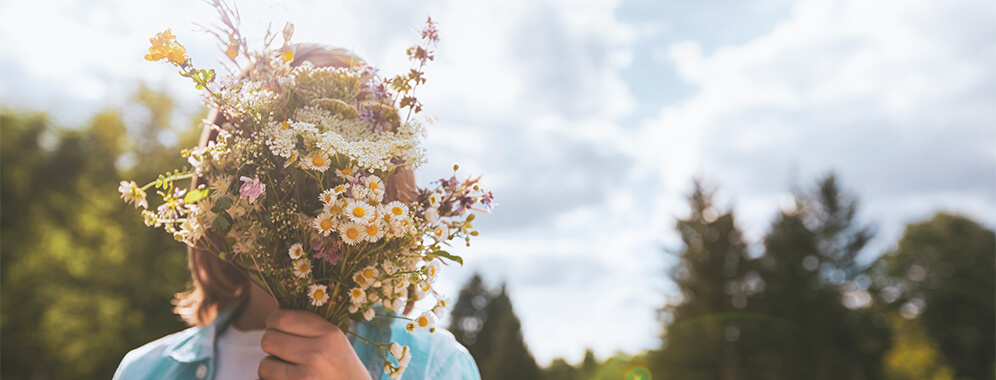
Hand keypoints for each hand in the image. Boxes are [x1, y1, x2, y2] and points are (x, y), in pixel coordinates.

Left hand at [258, 309, 372, 379]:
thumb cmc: (339, 366)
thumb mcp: (334, 339)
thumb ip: (309, 326)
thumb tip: (274, 318)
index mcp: (328, 333)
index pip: (282, 317)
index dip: (273, 323)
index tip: (278, 329)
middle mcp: (318, 353)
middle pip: (268, 339)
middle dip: (271, 346)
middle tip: (282, 352)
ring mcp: (307, 376)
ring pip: (264, 365)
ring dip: (271, 368)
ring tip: (288, 370)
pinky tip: (290, 379)